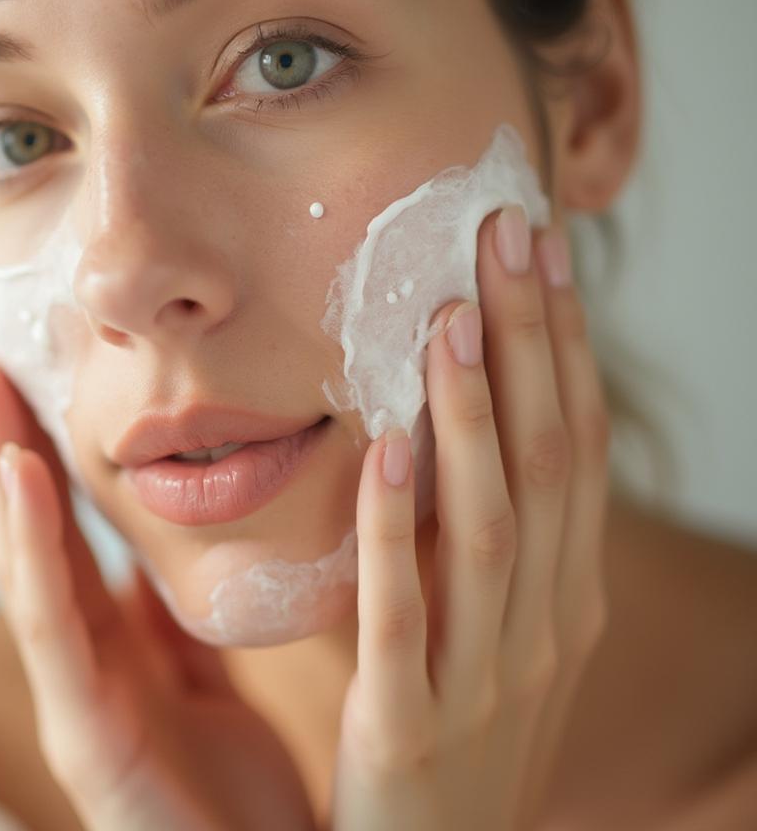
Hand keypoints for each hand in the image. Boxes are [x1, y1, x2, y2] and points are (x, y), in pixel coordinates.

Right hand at [0, 357, 316, 830]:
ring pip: (24, 566)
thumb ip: (170, 618)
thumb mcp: (205, 680)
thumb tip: (152, 547)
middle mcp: (79, 664)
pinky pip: (56, 628)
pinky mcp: (84, 740)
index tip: (29, 376)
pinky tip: (21, 476)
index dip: (40, 456)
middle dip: (3, 446)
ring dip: (0, 474)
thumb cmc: (230, 790)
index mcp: (112, 647)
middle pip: (32, 536)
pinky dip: (33, 548)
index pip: (65, 533)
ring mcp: (73, 700)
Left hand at [332, 209, 610, 830]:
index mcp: (567, 595)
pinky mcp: (408, 725)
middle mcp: (546, 626)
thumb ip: (492, 535)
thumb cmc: (460, 723)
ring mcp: (486, 678)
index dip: (562, 345)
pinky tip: (385, 445)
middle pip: (550, 461)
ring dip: (473, 414)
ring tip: (449, 317)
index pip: (576, 447)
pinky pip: (406, 611)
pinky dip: (398, 526)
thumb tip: (460, 419)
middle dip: (532, 343)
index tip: (540, 252)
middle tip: (507, 237)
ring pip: (492, 524)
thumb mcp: (499, 626)